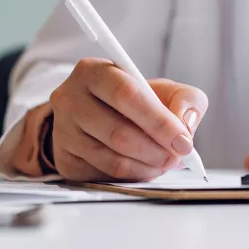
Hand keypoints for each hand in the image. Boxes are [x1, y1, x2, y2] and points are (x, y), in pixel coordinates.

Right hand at [49, 58, 207, 180]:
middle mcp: (70, 99)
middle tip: (178, 157)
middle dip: (156, 150)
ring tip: (166, 162)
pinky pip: (104, 175)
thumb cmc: (136, 100)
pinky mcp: (65, 160)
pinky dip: (133, 176)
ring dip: (147, 166)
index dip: (158, 121)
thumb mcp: (165, 90)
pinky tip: (146, 168)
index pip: (126, 94)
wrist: (102, 116)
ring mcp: (63, 131)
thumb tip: (185, 126)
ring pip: (111, 159)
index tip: (183, 140)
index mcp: (94, 72)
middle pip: (118, 132)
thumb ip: (185, 100)